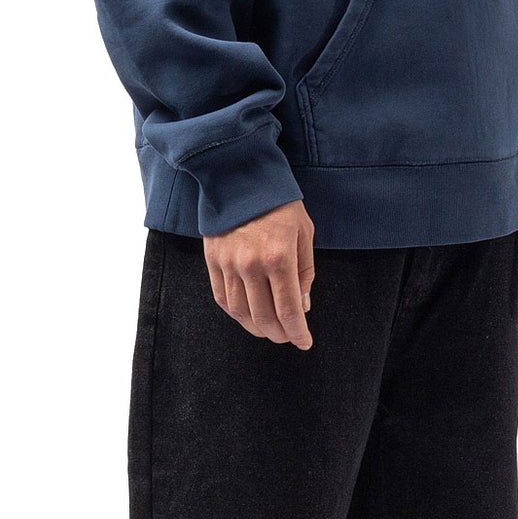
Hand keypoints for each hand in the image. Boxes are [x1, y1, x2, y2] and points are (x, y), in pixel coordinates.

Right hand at [204, 200, 315, 347]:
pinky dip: (236, 313)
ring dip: (256, 328)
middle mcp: (252, 265)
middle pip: (264, 318)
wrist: (240, 176)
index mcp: (279, 257)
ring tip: (269, 329)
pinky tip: (247, 315)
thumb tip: (303, 306)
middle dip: (279, 334)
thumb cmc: (279, 203)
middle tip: (288, 337)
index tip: (304, 342)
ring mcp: (229, 264)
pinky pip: (222, 298)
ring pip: (240, 313)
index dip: (297, 333)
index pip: (288, 310)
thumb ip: (305, 271)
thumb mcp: (304, 232)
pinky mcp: (213, 260)